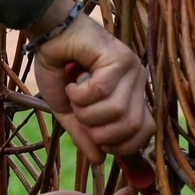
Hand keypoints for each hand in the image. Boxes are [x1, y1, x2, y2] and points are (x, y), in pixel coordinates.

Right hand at [30, 0, 153, 160]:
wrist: (49, 33)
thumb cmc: (59, 69)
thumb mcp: (69, 111)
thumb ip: (84, 135)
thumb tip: (99, 161)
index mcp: (131, 97)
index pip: (145, 134)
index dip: (121, 146)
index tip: (97, 140)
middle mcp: (137, 83)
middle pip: (131, 127)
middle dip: (99, 132)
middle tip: (80, 114)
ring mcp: (132, 69)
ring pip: (116, 111)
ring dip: (85, 111)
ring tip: (74, 94)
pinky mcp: (120, 57)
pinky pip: (101, 91)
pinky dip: (79, 94)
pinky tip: (72, 82)